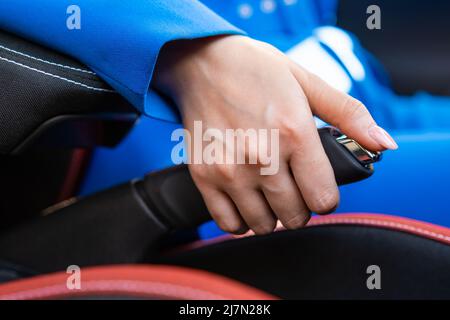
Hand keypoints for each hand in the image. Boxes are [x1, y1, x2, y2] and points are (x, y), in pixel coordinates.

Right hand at [153, 35, 396, 234]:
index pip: (323, 199)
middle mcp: (261, 157)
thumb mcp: (307, 82)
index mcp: (294, 132)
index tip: (317, 187)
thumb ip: (349, 115)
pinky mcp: (203, 176)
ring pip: (263, 225)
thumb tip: (385, 144)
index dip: (325, 197)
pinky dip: (241, 220)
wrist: (202, 61)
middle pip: (295, 217)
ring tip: (268, 191)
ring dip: (272, 214)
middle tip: (292, 186)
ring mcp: (229, 170)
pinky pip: (228, 224)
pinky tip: (245, 199)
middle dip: (300, 207)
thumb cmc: (256, 70)